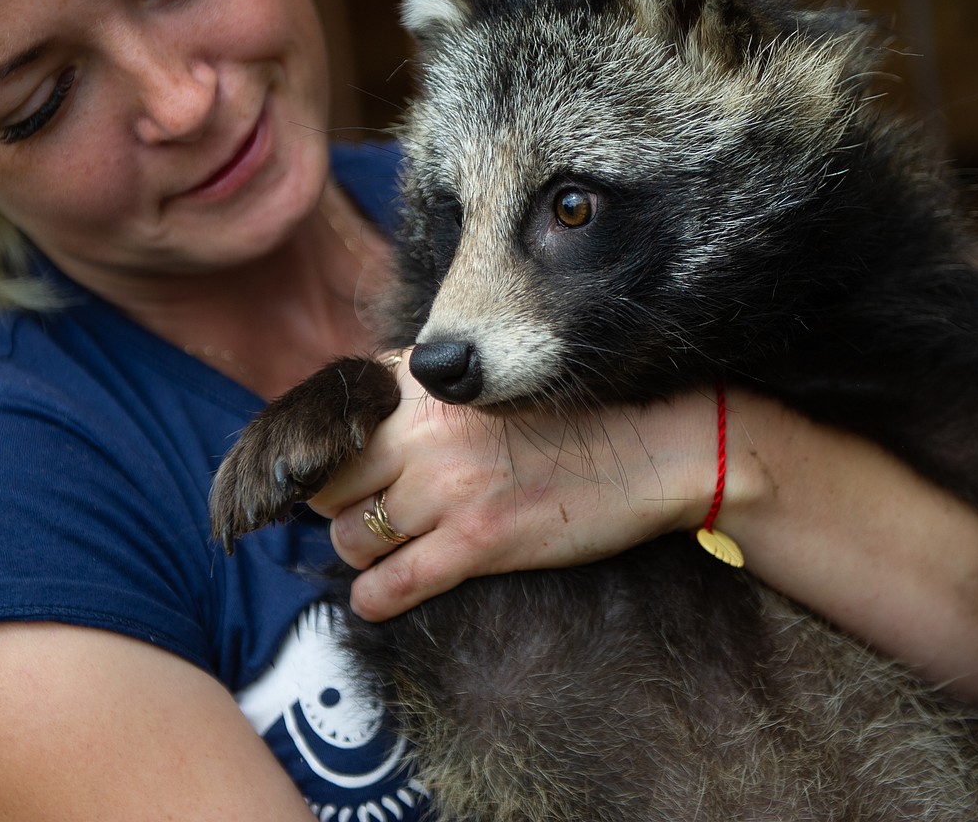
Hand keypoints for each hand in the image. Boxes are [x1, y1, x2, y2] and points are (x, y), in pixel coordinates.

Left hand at [306, 359, 721, 619]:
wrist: (652, 447)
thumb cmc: (575, 416)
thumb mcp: (492, 381)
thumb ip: (428, 394)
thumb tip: (369, 426)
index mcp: (427, 383)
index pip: (337, 422)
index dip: (325, 456)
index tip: (329, 476)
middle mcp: (426, 431)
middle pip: (330, 484)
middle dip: (336, 505)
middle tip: (358, 515)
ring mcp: (450, 488)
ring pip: (352, 536)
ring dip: (359, 550)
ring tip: (381, 551)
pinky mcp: (478, 543)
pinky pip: (393, 584)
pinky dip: (375, 597)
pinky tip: (378, 597)